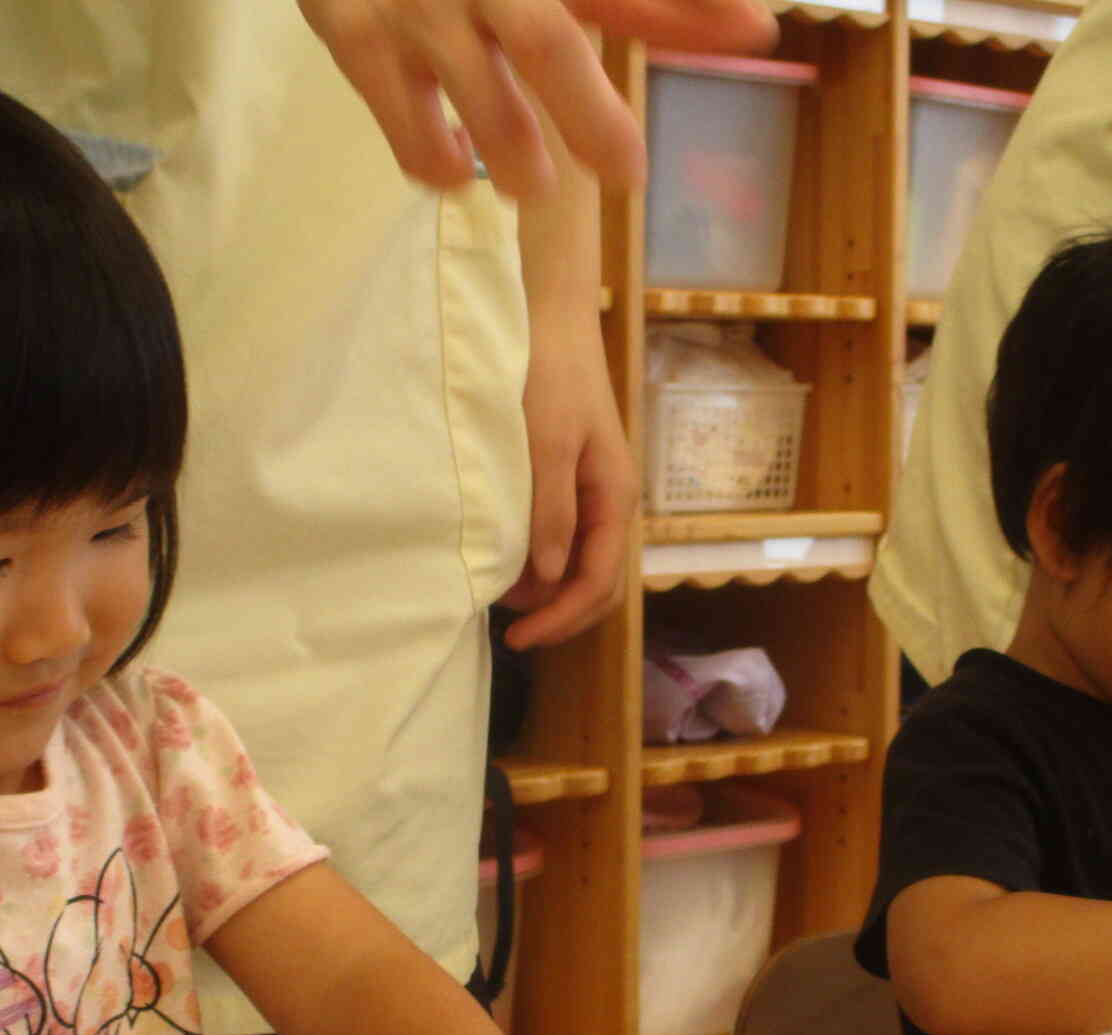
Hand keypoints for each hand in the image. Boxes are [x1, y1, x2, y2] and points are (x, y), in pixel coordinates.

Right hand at [298, 0, 778, 195]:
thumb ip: (653, 1)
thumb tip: (755, 31)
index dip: (691, 7)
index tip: (759, 34)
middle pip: (544, 40)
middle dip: (592, 112)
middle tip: (628, 174)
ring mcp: (413, 6)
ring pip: (472, 84)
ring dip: (508, 147)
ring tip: (528, 187)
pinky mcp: (349, 32)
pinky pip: (397, 111)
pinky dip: (429, 154)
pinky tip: (452, 172)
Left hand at [497, 310, 633, 647]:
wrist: (550, 319)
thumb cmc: (548, 375)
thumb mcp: (545, 444)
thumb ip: (550, 511)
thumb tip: (547, 577)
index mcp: (614, 499)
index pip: (599, 582)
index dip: (561, 618)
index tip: (517, 637)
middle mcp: (611, 504)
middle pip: (596, 585)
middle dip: (556, 612)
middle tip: (505, 624)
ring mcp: (593, 495)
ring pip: (579, 566)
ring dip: (545, 590)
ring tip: (497, 589)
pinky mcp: (572, 482)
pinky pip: (564, 539)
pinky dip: (538, 560)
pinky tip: (505, 555)